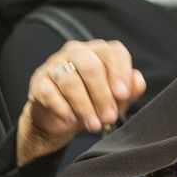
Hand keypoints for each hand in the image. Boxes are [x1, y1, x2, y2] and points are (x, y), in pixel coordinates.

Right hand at [16, 40, 145, 166]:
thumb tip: (137, 81)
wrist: (65, 117)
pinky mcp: (39, 80)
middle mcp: (78, 52)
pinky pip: (50, 92)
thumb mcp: (117, 98)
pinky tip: (73, 120)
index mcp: (101, 52)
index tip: (122, 95)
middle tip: (109, 117)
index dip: (120, 74)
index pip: (114, 53)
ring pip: (70, 81)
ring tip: (94, 124)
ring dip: (84, 106)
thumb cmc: (96, 102)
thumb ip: (130, 89)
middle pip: (91, 67)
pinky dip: (63, 108)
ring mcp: (55, 64)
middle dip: (102, 96)